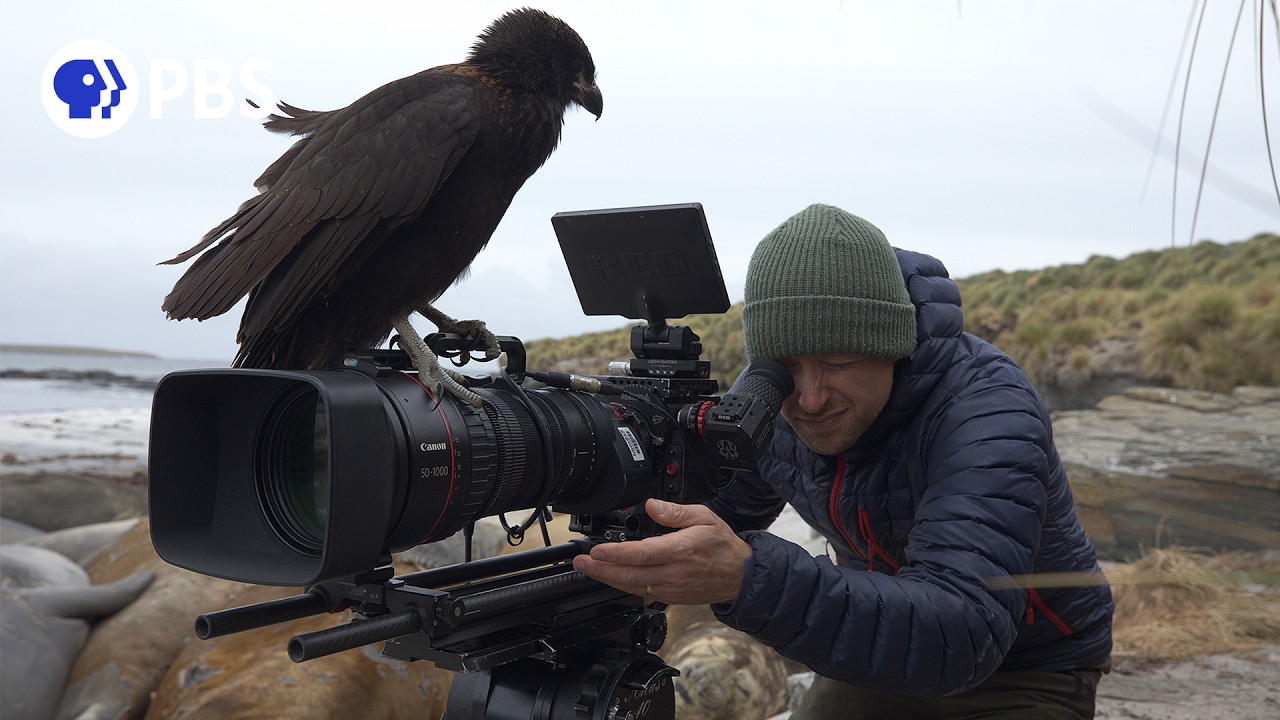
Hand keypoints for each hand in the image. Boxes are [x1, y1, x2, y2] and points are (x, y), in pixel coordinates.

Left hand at [572, 498, 751, 605]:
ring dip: (608, 580)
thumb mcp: (704, 517)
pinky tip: (612, 580)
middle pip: (630, 574)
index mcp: (680, 550)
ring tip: (589, 570)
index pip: (641, 554)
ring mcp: (671, 588)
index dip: (615, 554)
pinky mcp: (671, 598)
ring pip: (633, 587)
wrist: (740, 576)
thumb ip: (675, 512)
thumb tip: (652, 505)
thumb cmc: (723, 546)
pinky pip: (643, 594)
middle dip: (601, 570)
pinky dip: (625, 588)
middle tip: (581, 563)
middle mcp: (674, 573)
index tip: (597, 551)